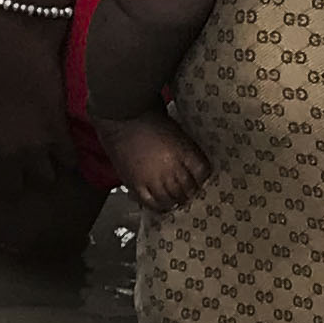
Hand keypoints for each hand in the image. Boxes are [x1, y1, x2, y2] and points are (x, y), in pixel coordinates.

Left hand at [0, 0, 80, 186]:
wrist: (16, 48)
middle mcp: (4, 154)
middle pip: (12, 187)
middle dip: (16, 179)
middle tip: (21, 168)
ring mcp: (34, 148)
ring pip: (44, 180)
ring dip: (44, 172)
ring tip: (46, 162)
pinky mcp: (60, 136)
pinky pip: (69, 161)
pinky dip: (68, 157)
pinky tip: (65, 149)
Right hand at [90, 107, 211, 212]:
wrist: (121, 115)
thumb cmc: (147, 117)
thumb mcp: (176, 130)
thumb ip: (184, 148)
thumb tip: (189, 164)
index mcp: (184, 152)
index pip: (202, 173)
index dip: (202, 178)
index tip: (200, 180)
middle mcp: (171, 167)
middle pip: (188, 189)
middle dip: (190, 192)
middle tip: (189, 194)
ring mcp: (153, 177)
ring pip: (171, 199)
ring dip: (175, 201)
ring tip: (175, 201)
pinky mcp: (136, 183)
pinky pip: (150, 202)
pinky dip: (158, 206)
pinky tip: (161, 206)